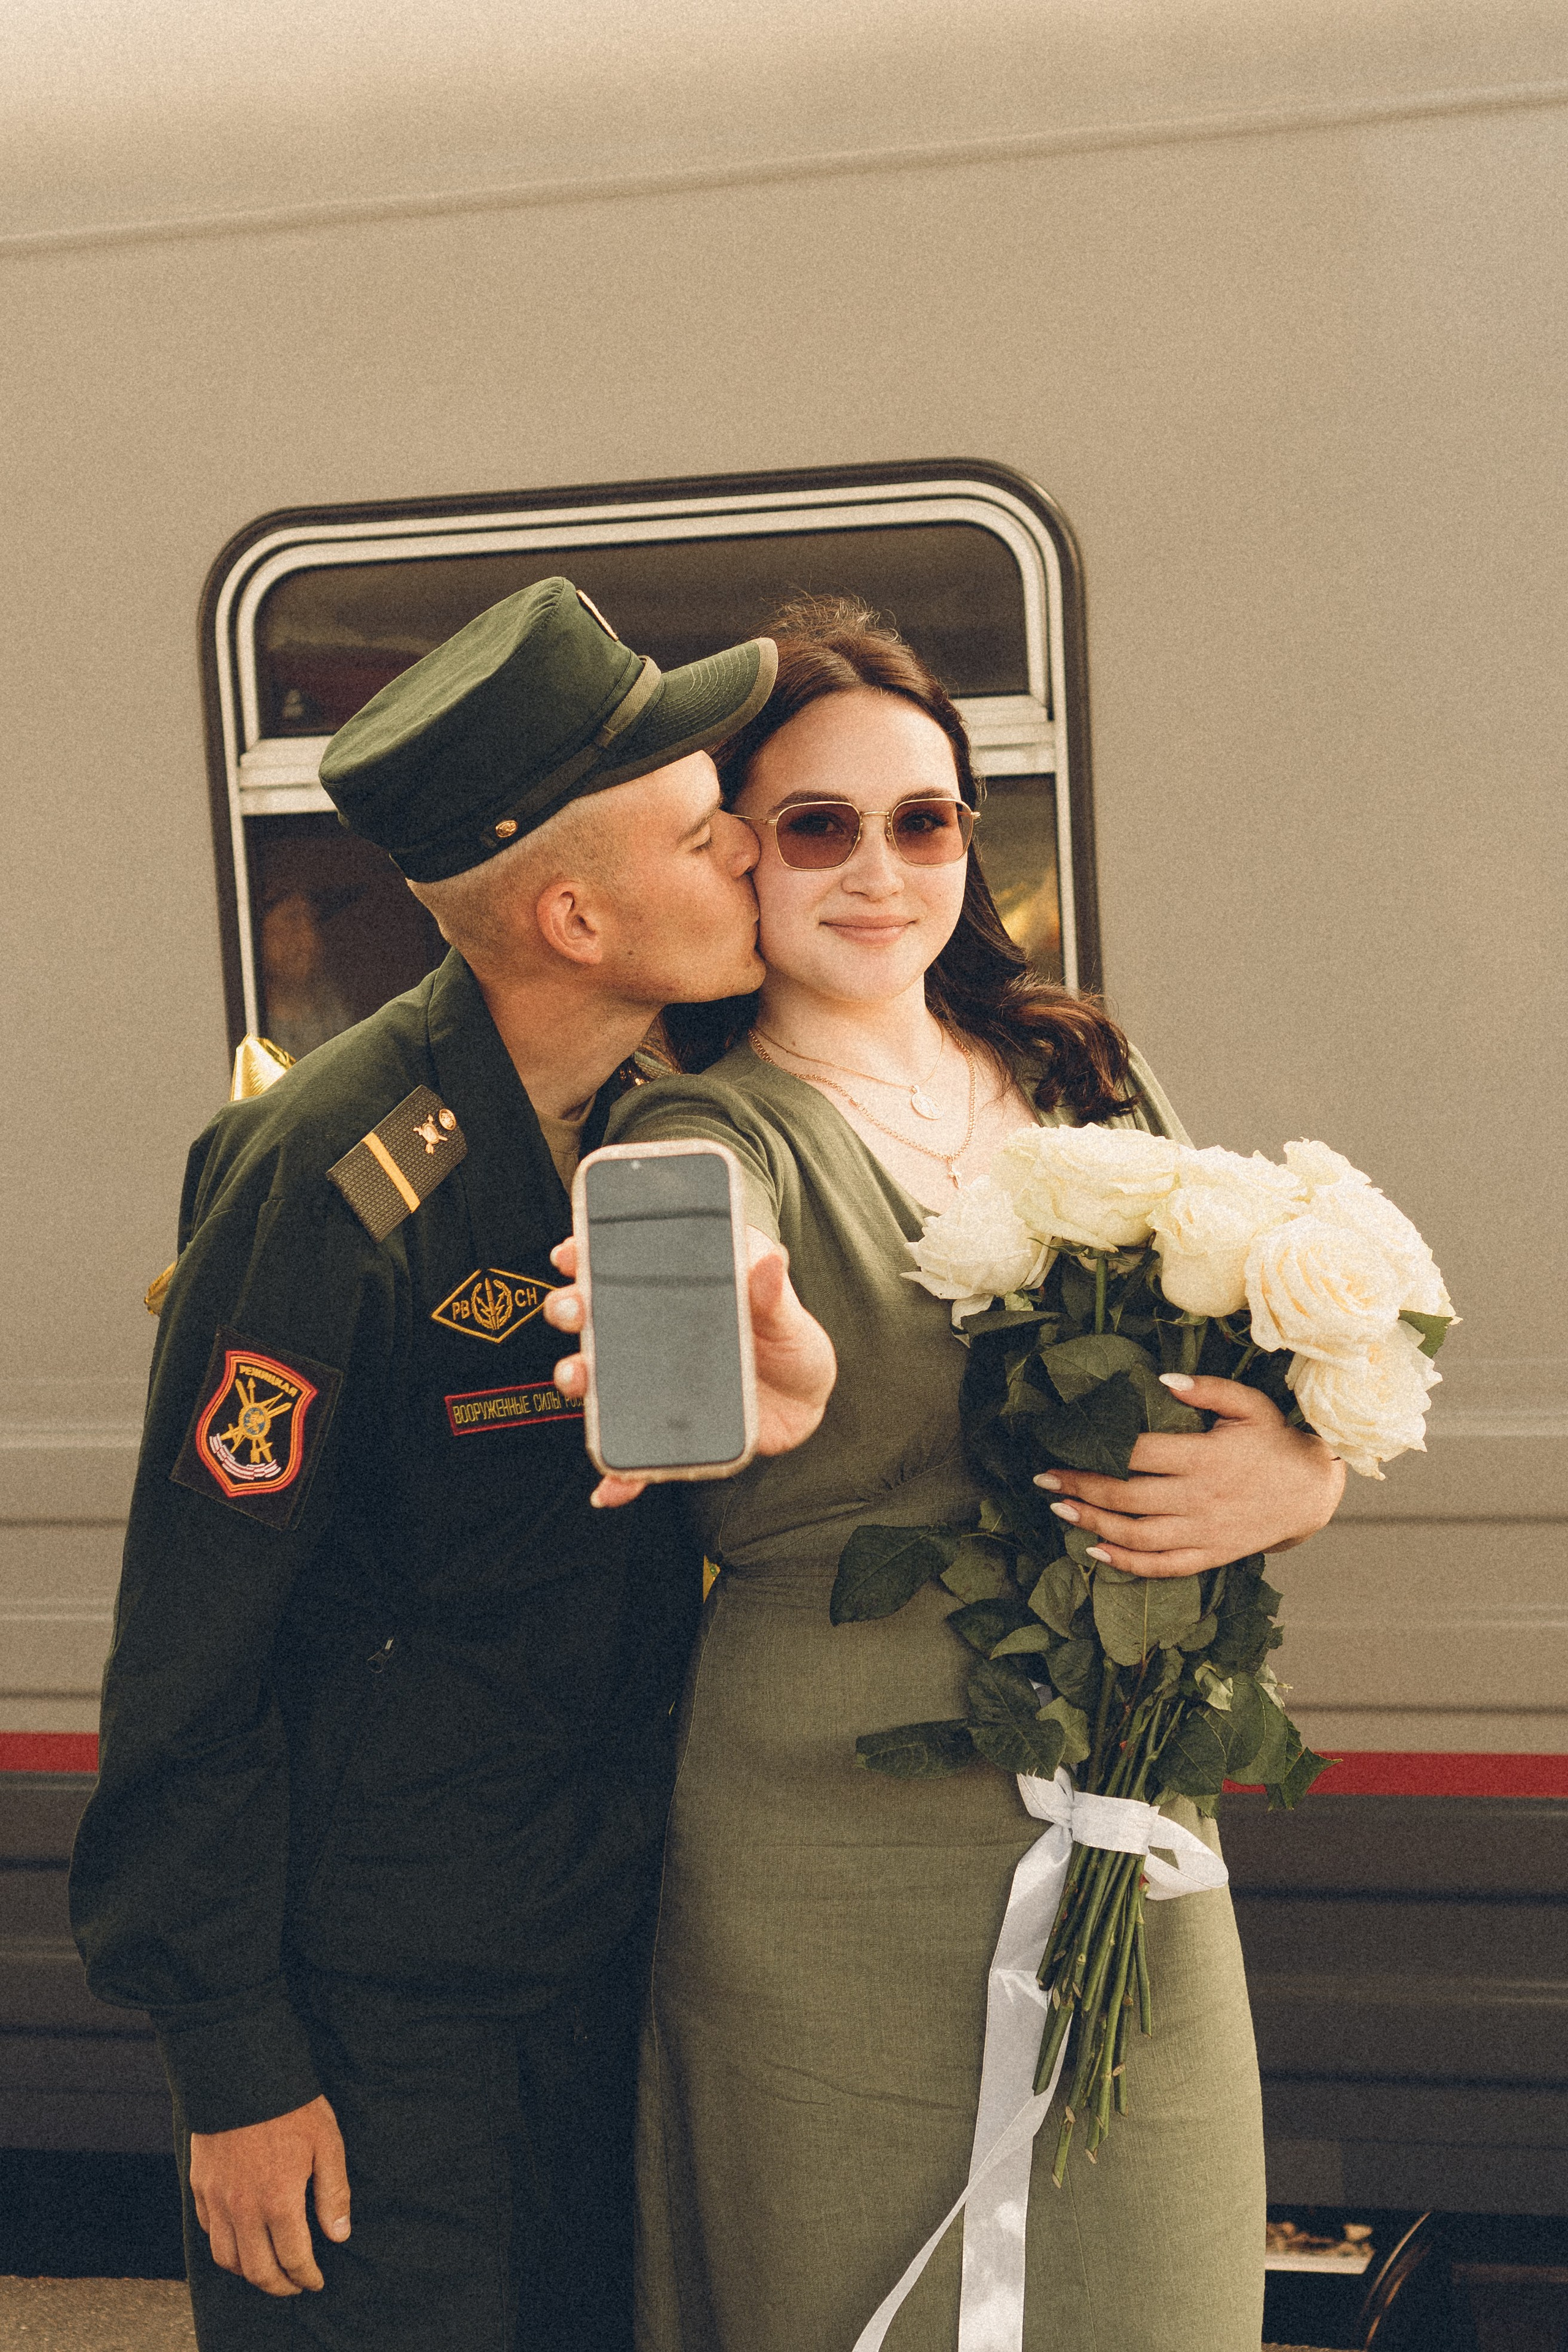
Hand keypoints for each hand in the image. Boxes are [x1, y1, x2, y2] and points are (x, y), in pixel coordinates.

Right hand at [189, 2093, 349, 2295]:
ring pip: (227, 2259)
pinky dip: (225, 2247)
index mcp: (279, 2201)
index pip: (293, 2259)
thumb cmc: (291, 2106)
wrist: (241, 2072)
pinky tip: (241, 2239)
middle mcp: (243, 2209)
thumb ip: (332, 2193)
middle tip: (294, 2285)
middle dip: (279, 2286)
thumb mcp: (327, 2143)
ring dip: (249, 2272)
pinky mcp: (200, 2186)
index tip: (316, 2282)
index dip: (307, 2277)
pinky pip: (209, 2232)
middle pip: (258, 2270)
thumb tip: (338, 2235)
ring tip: (268, 2268)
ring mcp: (217, 2199)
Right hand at [546, 1230, 836, 1507]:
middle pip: (597, 1317)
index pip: (621, 1266)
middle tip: (572, 1310)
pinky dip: (617, 1477)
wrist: (808, 1404)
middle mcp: (654, 1335)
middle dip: (572, 1309)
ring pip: (600, 1379)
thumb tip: (769, 1261)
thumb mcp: (786, 1315)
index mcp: (678, 1294)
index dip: (588, 1254)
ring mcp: (654, 1383)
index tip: (570, 1251)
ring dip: (577, 1378)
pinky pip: (632, 1457)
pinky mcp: (665, 1429)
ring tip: (576, 1378)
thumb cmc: (792, 1344)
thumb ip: (772, 1293)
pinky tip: (607, 1489)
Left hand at [1035, 1375, 1344, 1578]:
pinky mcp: (1210, 1555)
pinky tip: (1095, 1551)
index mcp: (1206, 1457)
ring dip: (1094, 1523)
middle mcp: (1201, 1498)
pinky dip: (1126, 1563)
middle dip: (1082, 1487)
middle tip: (1044, 1479)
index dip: (1098, 1451)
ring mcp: (1204, 1532)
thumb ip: (1208, 1389)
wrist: (1311, 1492)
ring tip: (1060, 1508)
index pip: (1141, 1454)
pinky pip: (1163, 1566)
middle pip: (1129, 1496)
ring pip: (1138, 1535)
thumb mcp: (1250, 1404)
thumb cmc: (1273, 1441)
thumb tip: (1162, 1381)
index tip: (1062, 1445)